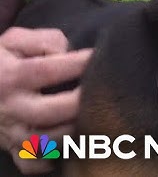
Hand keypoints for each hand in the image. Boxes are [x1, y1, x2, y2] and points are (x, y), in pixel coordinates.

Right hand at [0, 28, 91, 174]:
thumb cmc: (4, 60)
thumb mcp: (16, 40)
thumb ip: (44, 41)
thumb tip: (68, 53)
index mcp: (11, 77)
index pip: (47, 71)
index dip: (78, 64)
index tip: (98, 57)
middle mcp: (11, 107)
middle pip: (49, 112)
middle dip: (80, 103)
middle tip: (101, 92)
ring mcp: (10, 131)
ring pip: (45, 142)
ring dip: (73, 132)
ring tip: (92, 117)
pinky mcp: (12, 148)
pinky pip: (32, 163)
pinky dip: (51, 159)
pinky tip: (70, 145)